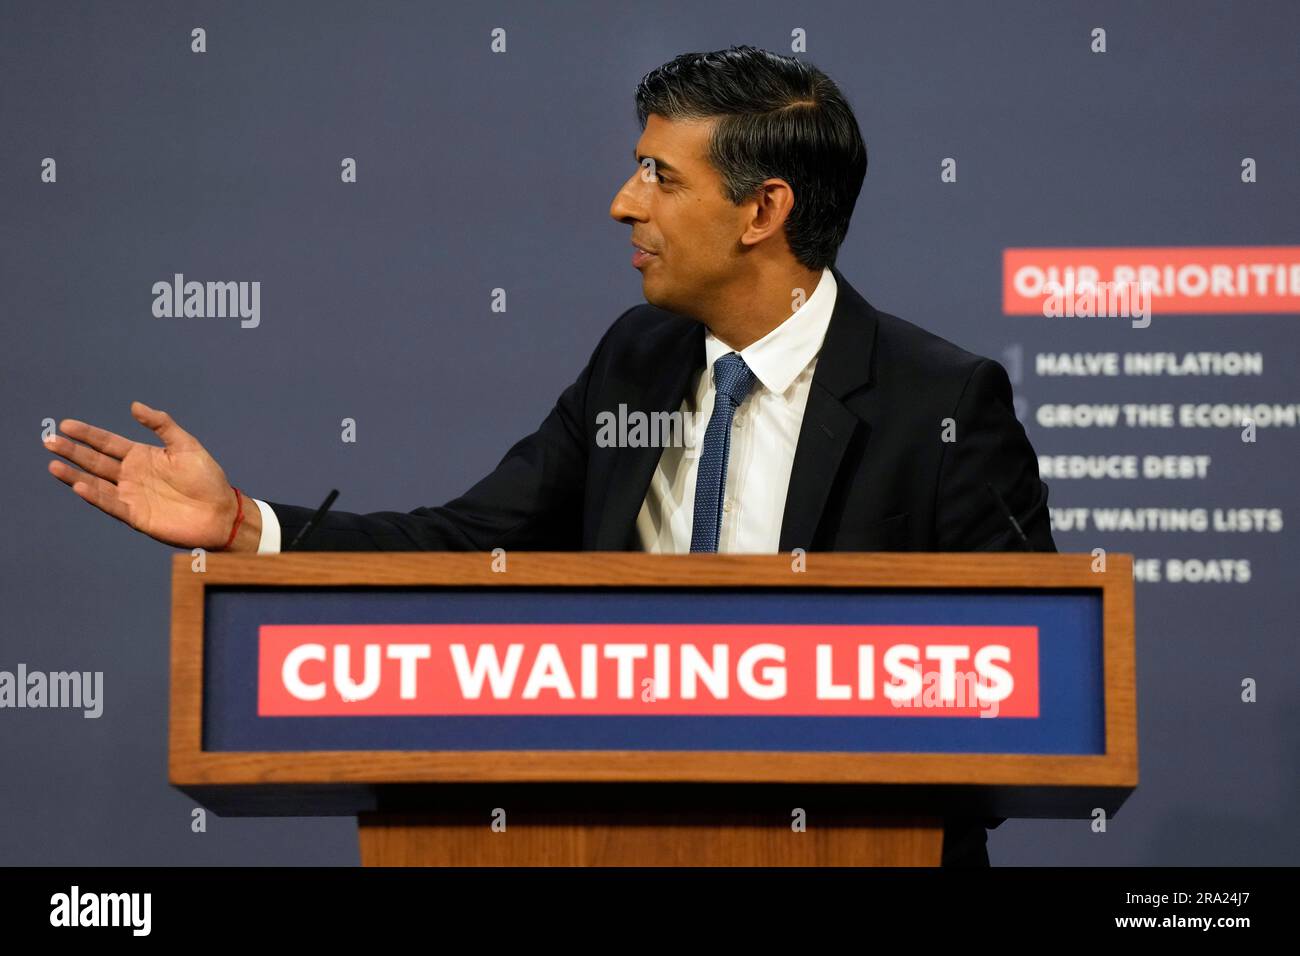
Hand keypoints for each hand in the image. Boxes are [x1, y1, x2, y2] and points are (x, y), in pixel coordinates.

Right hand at [44, 401, 240, 549]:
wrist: (221, 512)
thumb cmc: (207, 478)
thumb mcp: (185, 445)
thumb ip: (161, 425)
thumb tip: (134, 406)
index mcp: (142, 456)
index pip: (107, 443)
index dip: (87, 434)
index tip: (66, 424)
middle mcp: (131, 475)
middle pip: (95, 461)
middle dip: (72, 451)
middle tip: (49, 441)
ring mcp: (131, 495)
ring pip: (96, 483)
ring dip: (74, 474)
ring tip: (54, 465)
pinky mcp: (136, 515)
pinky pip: (111, 504)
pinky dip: (95, 496)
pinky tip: (79, 485)